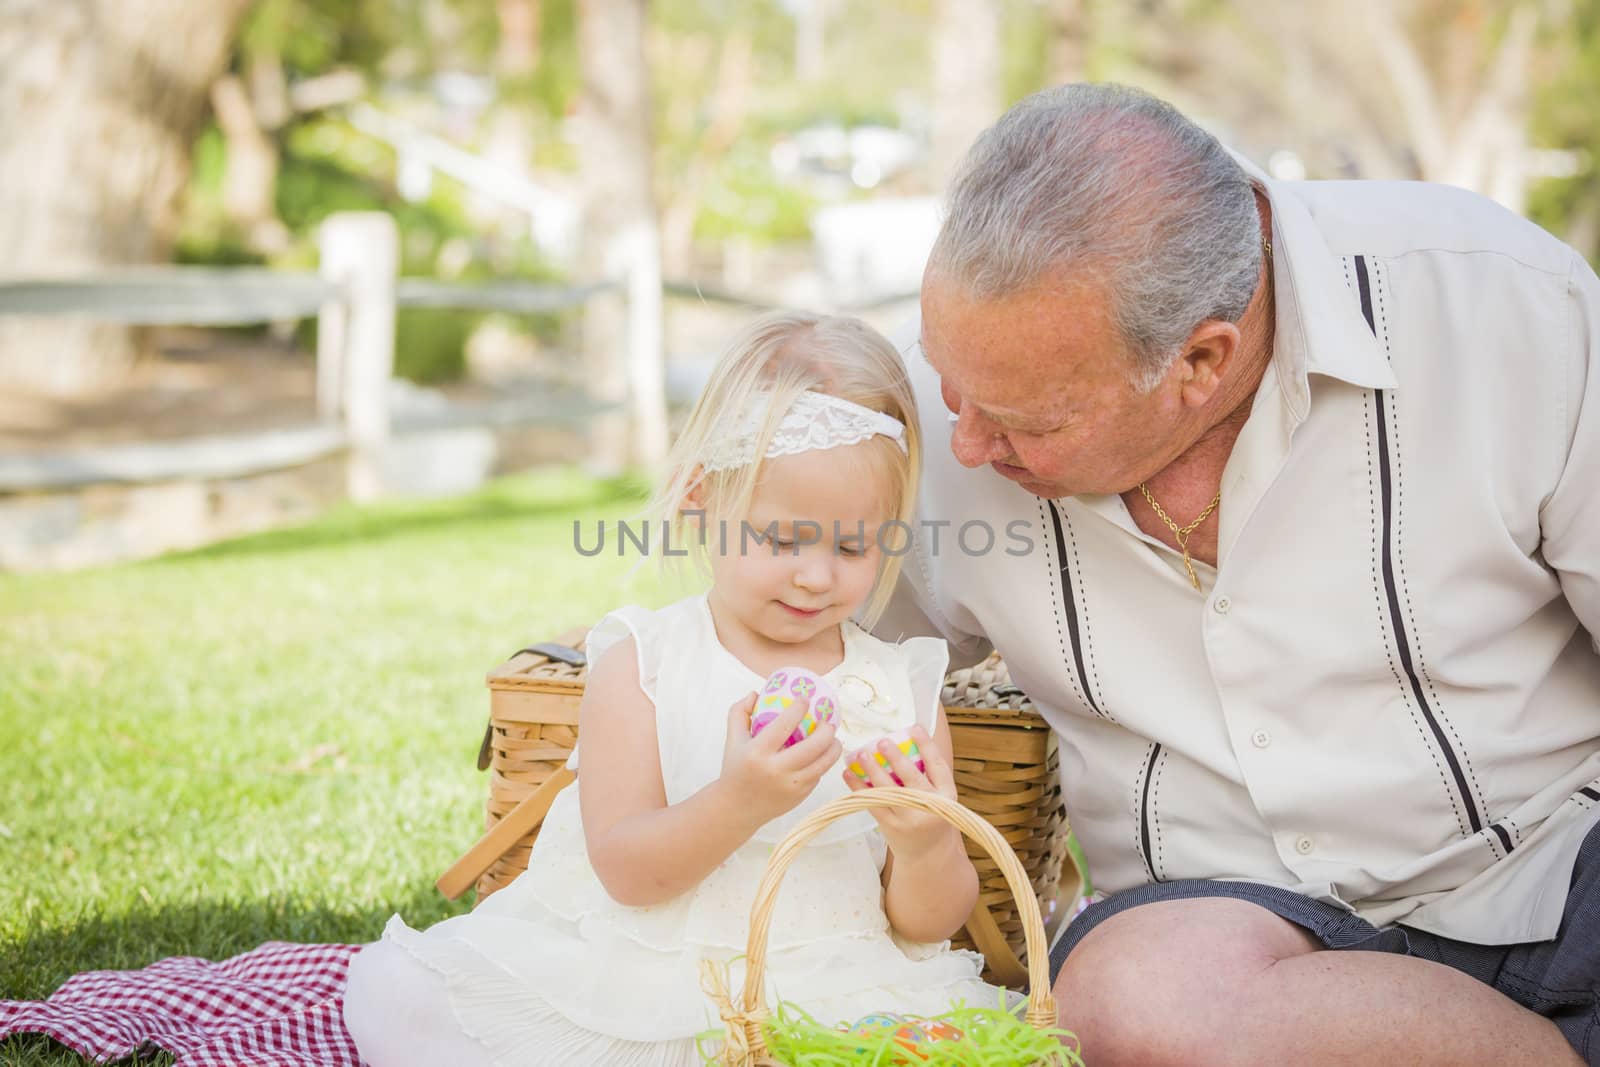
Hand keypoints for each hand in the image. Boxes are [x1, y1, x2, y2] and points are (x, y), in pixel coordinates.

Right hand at [719, 689, 841, 824]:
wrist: (735, 808)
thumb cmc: (735, 769)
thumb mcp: (732, 739)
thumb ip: (739, 712)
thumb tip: (756, 693)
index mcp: (757, 752)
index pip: (784, 724)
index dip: (799, 708)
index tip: (805, 699)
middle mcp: (775, 770)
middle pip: (813, 746)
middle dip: (826, 729)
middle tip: (827, 721)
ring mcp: (790, 785)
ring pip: (823, 763)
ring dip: (834, 747)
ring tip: (833, 738)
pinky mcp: (799, 796)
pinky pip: (818, 775)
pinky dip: (823, 763)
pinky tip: (822, 755)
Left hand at [842, 725, 961, 860]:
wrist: (928, 854)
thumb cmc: (931, 815)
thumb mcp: (939, 796)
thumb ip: (927, 773)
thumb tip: (904, 737)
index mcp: (946, 795)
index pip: (938, 765)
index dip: (926, 745)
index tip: (914, 727)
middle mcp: (930, 807)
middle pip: (911, 777)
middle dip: (896, 758)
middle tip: (881, 741)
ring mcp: (910, 819)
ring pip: (888, 790)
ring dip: (872, 770)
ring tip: (861, 754)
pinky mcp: (891, 827)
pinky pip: (873, 803)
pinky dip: (859, 787)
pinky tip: (849, 774)